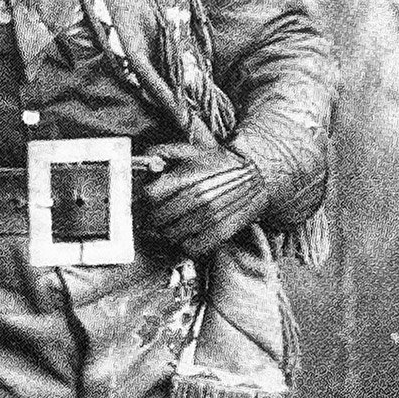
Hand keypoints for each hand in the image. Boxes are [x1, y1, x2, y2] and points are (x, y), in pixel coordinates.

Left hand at [138, 138, 267, 257]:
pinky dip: (184, 245)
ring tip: (170, 225)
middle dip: (152, 217)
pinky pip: (191, 248)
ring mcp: (211, 216)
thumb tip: (142, 163)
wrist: (257, 173)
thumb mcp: (191, 149)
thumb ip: (162, 152)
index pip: (150, 195)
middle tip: (155, 215)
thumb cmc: (219, 162)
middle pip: (157, 218)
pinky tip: (186, 235)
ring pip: (171, 235)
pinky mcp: (222, 232)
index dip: (145, 198)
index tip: (148, 199)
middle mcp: (199, 196)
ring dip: (166, 232)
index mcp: (188, 175)